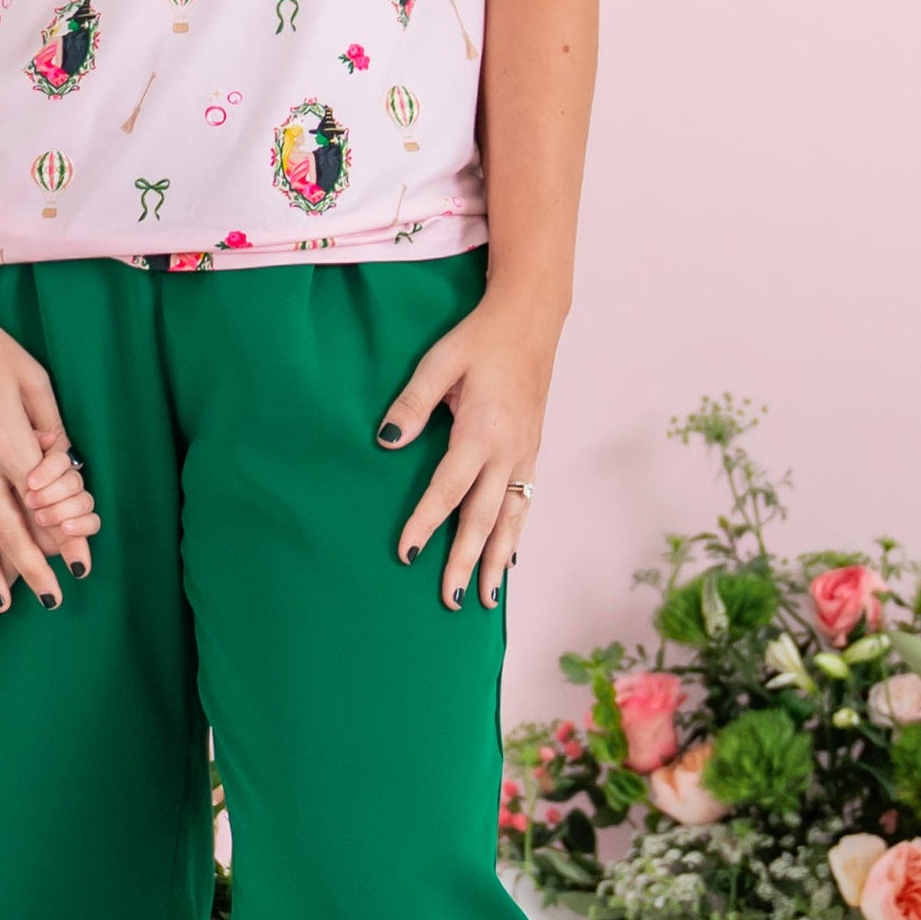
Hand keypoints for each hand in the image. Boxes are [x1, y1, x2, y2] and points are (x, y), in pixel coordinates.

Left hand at [379, 294, 557, 608]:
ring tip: (488, 599)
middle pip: (484, 517)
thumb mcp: (439, 360)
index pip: (447, 490)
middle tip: (451, 598)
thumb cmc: (480, 338)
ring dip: (499, 559)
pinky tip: (511, 556)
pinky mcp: (532, 449)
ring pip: (512, 518)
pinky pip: (526, 501)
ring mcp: (525, 453)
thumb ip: (413, 402)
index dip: (426, 524)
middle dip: (467, 561)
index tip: (407, 554)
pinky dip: (517, 533)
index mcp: (480, 432)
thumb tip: (388, 440)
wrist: (531, 320)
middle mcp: (508, 451)